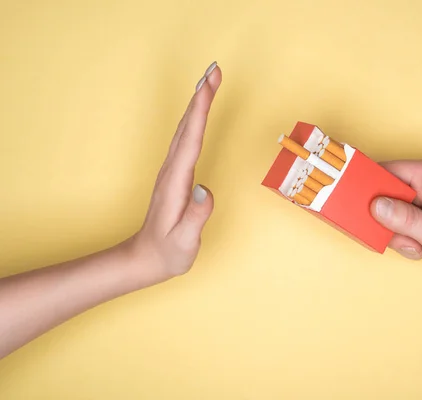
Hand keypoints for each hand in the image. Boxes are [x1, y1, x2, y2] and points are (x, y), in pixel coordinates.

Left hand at [131, 62, 221, 280]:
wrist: (144, 259)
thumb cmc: (167, 252)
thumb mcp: (184, 240)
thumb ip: (196, 215)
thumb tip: (206, 188)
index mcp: (176, 181)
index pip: (191, 138)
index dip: (201, 109)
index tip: (210, 84)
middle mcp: (172, 171)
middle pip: (187, 126)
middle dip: (201, 95)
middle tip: (214, 70)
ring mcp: (172, 171)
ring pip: (185, 129)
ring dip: (197, 103)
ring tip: (209, 82)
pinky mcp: (175, 174)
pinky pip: (186, 139)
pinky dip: (194, 120)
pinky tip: (198, 115)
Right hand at [371, 160, 421, 276]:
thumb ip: (405, 220)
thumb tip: (375, 206)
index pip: (386, 171)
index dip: (368, 187)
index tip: (354, 205)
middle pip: (383, 194)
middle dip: (388, 221)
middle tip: (404, 237)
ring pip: (388, 213)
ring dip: (398, 234)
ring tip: (420, 245)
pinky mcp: (421, 213)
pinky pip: (398, 223)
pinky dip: (405, 239)